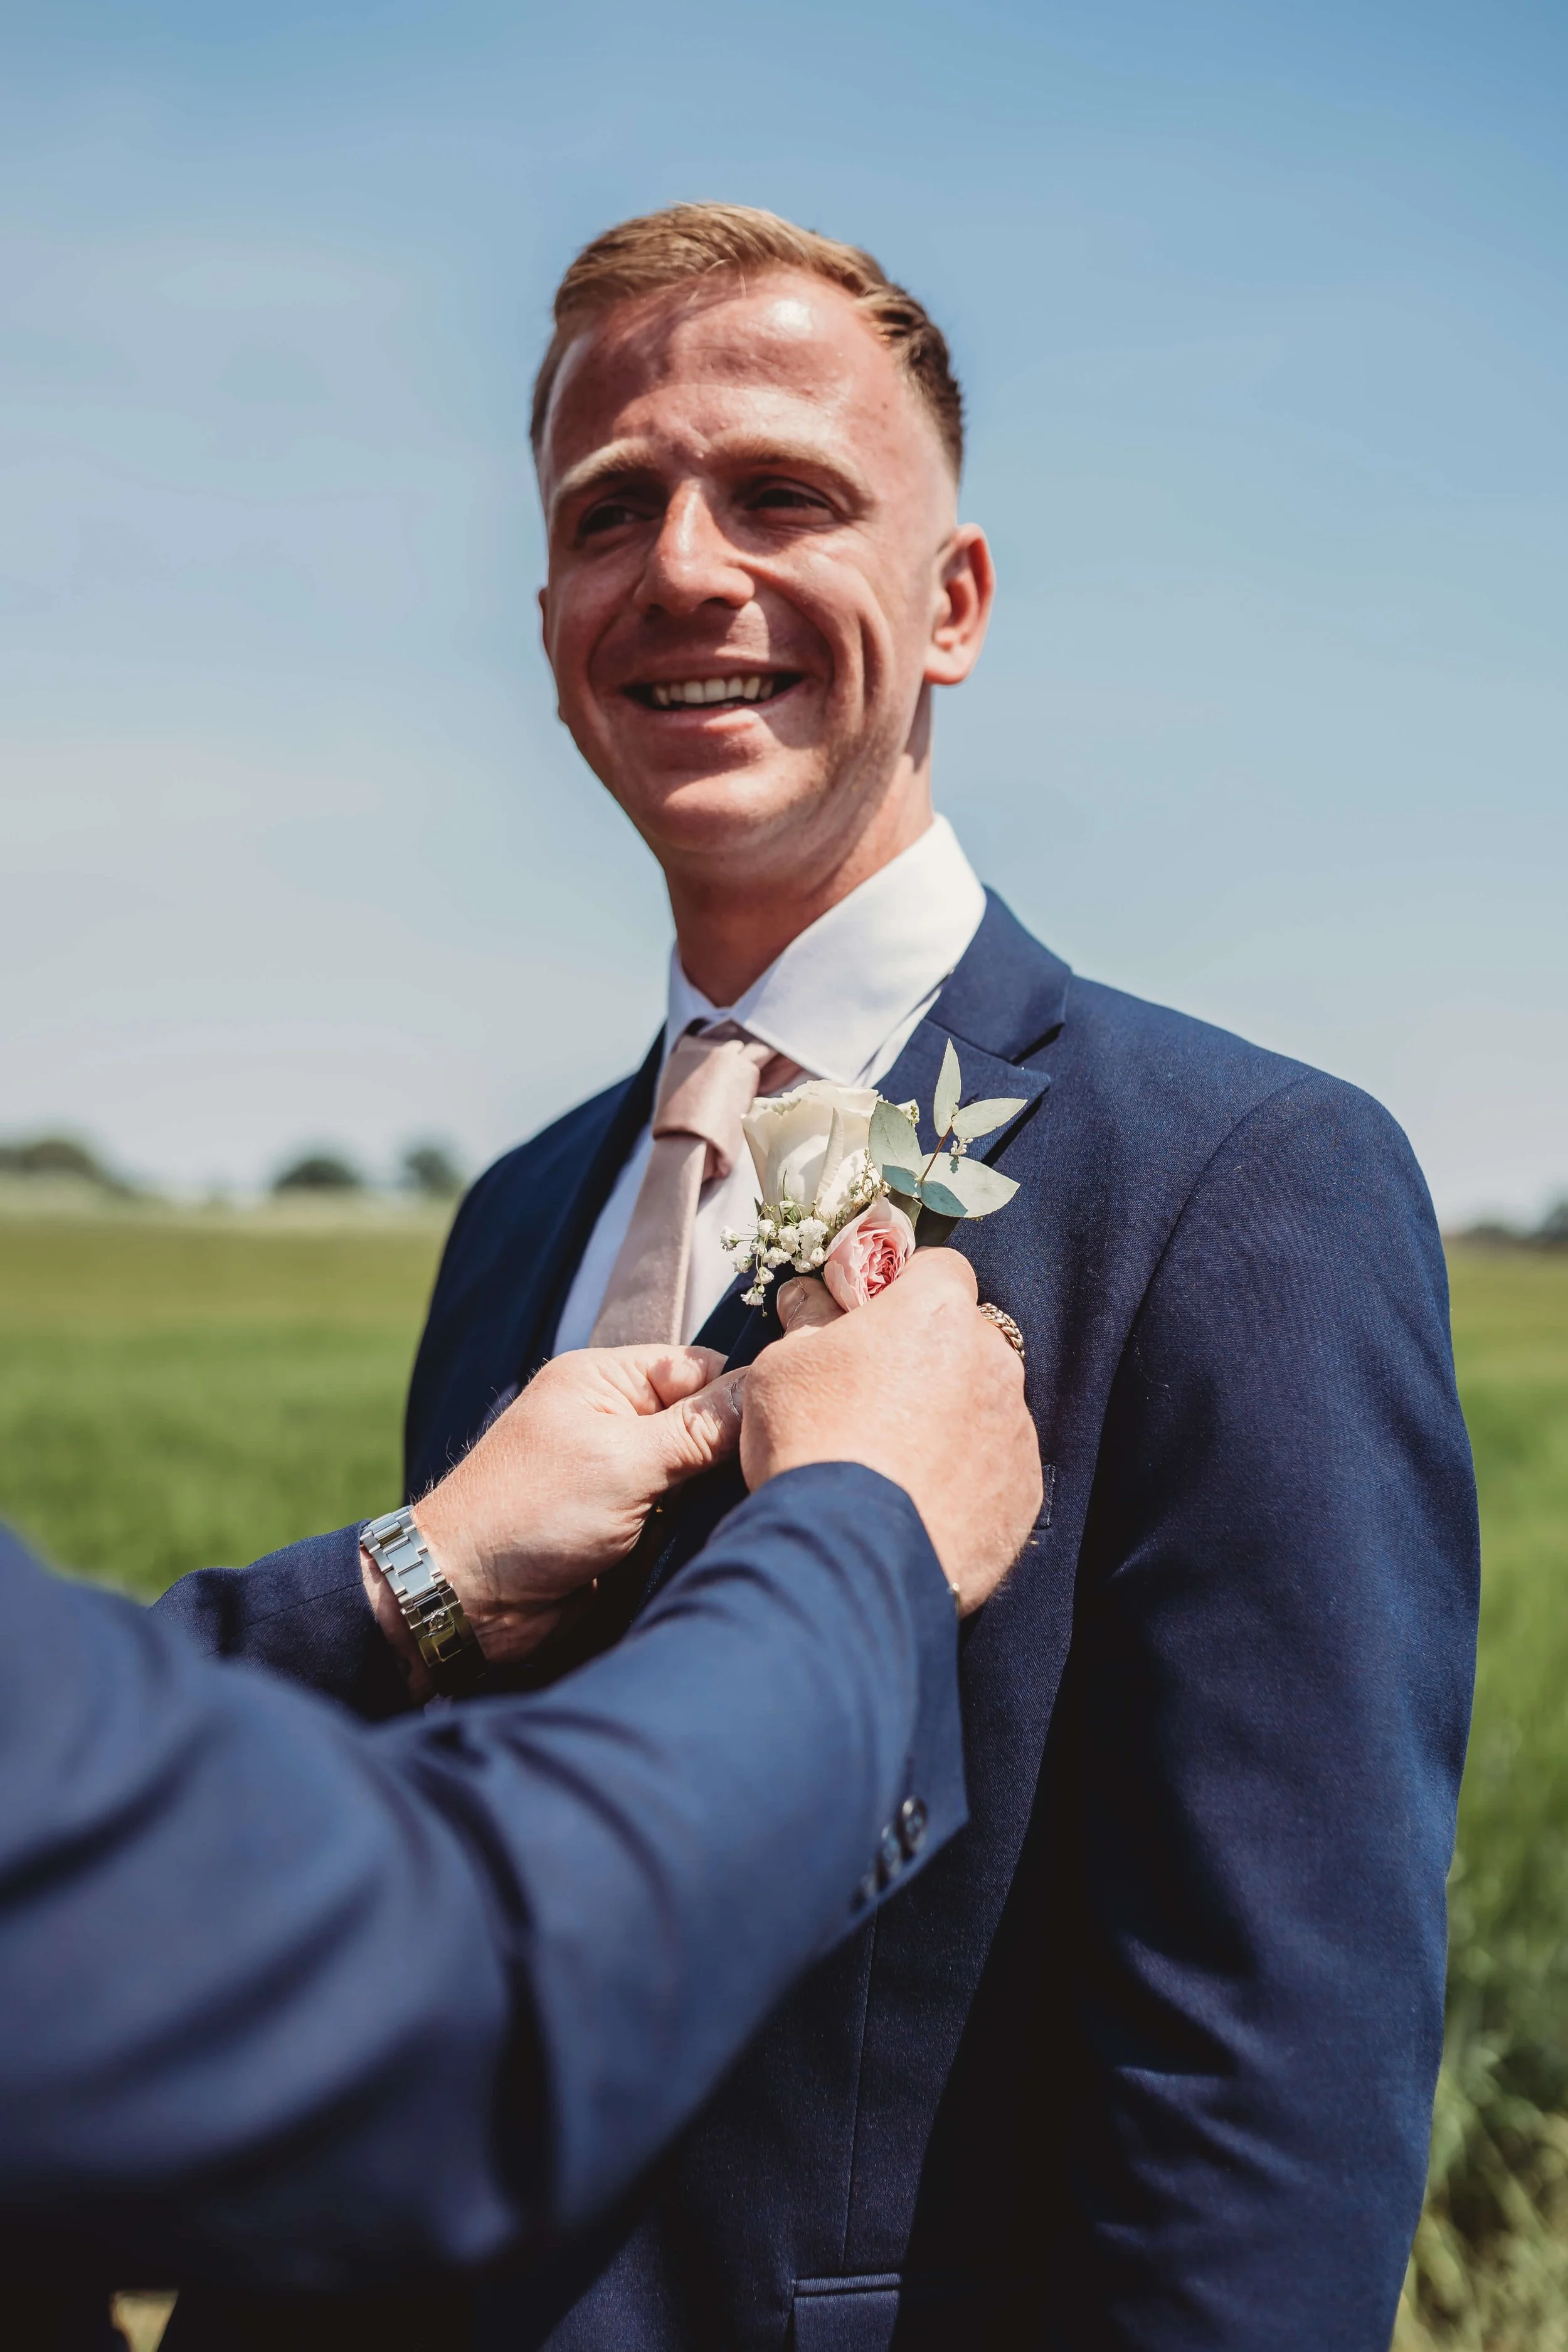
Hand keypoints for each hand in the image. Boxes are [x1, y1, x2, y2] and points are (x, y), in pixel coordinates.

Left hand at [364, 1347, 744, 1689]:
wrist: (466, 1597)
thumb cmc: (531, 1513)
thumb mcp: (624, 1461)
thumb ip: (697, 1428)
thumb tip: (764, 1386)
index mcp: (606, 1378)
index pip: (701, 1367)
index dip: (743, 1392)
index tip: (785, 1423)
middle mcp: (615, 1417)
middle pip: (705, 1418)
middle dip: (736, 1447)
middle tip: (779, 1471)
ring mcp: (620, 1470)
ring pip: (699, 1470)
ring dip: (718, 1493)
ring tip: (757, 1506)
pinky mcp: (625, 1520)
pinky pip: (681, 1512)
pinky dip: (700, 1524)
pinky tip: (728, 1533)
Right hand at [744, 1251, 1041, 1610]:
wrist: (851, 1555)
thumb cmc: (812, 1443)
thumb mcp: (782, 1365)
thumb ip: (807, 1321)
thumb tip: (807, 1295)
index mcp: (937, 1312)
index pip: (940, 1269)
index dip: (905, 1291)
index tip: (874, 1321)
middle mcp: (992, 1360)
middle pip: (966, 1340)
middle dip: (929, 1359)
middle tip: (875, 1401)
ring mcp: (1015, 1427)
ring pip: (985, 1404)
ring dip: (951, 1419)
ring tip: (896, 1463)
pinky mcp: (1024, 1490)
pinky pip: (998, 1467)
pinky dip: (968, 1477)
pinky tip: (922, 1502)